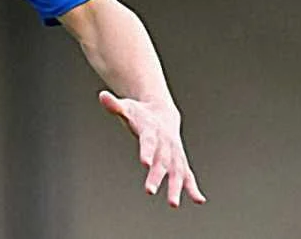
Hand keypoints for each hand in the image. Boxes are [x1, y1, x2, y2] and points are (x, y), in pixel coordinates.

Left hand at [99, 90, 205, 207]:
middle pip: (161, 161)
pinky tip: (199, 200)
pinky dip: (193, 187)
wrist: (162, 113)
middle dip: (156, 176)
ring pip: (176, 171)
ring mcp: (174, 153)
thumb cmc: (139, 113)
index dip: (147, 151)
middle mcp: (166, 143)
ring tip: (173, 204)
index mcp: (152, 130)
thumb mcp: (127, 107)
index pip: (149, 142)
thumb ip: (115, 105)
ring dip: (176, 187)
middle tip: (149, 191)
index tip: (145, 163)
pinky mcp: (179, 161)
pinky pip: (188, 175)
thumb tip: (102, 96)